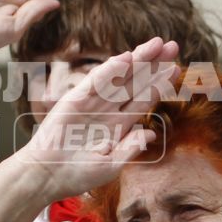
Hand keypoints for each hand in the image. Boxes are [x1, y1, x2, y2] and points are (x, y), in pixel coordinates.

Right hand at [0, 37, 178, 221]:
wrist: (46, 177)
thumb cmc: (76, 175)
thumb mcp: (111, 165)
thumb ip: (130, 148)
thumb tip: (151, 133)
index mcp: (118, 124)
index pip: (143, 99)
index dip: (159, 84)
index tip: (175, 69)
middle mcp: (107, 109)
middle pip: (135, 82)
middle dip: (153, 64)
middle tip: (173, 46)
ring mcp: (91, 103)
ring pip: (119, 77)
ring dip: (137, 60)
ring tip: (155, 44)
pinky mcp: (74, 101)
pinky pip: (95, 82)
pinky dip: (109, 70)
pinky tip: (126, 58)